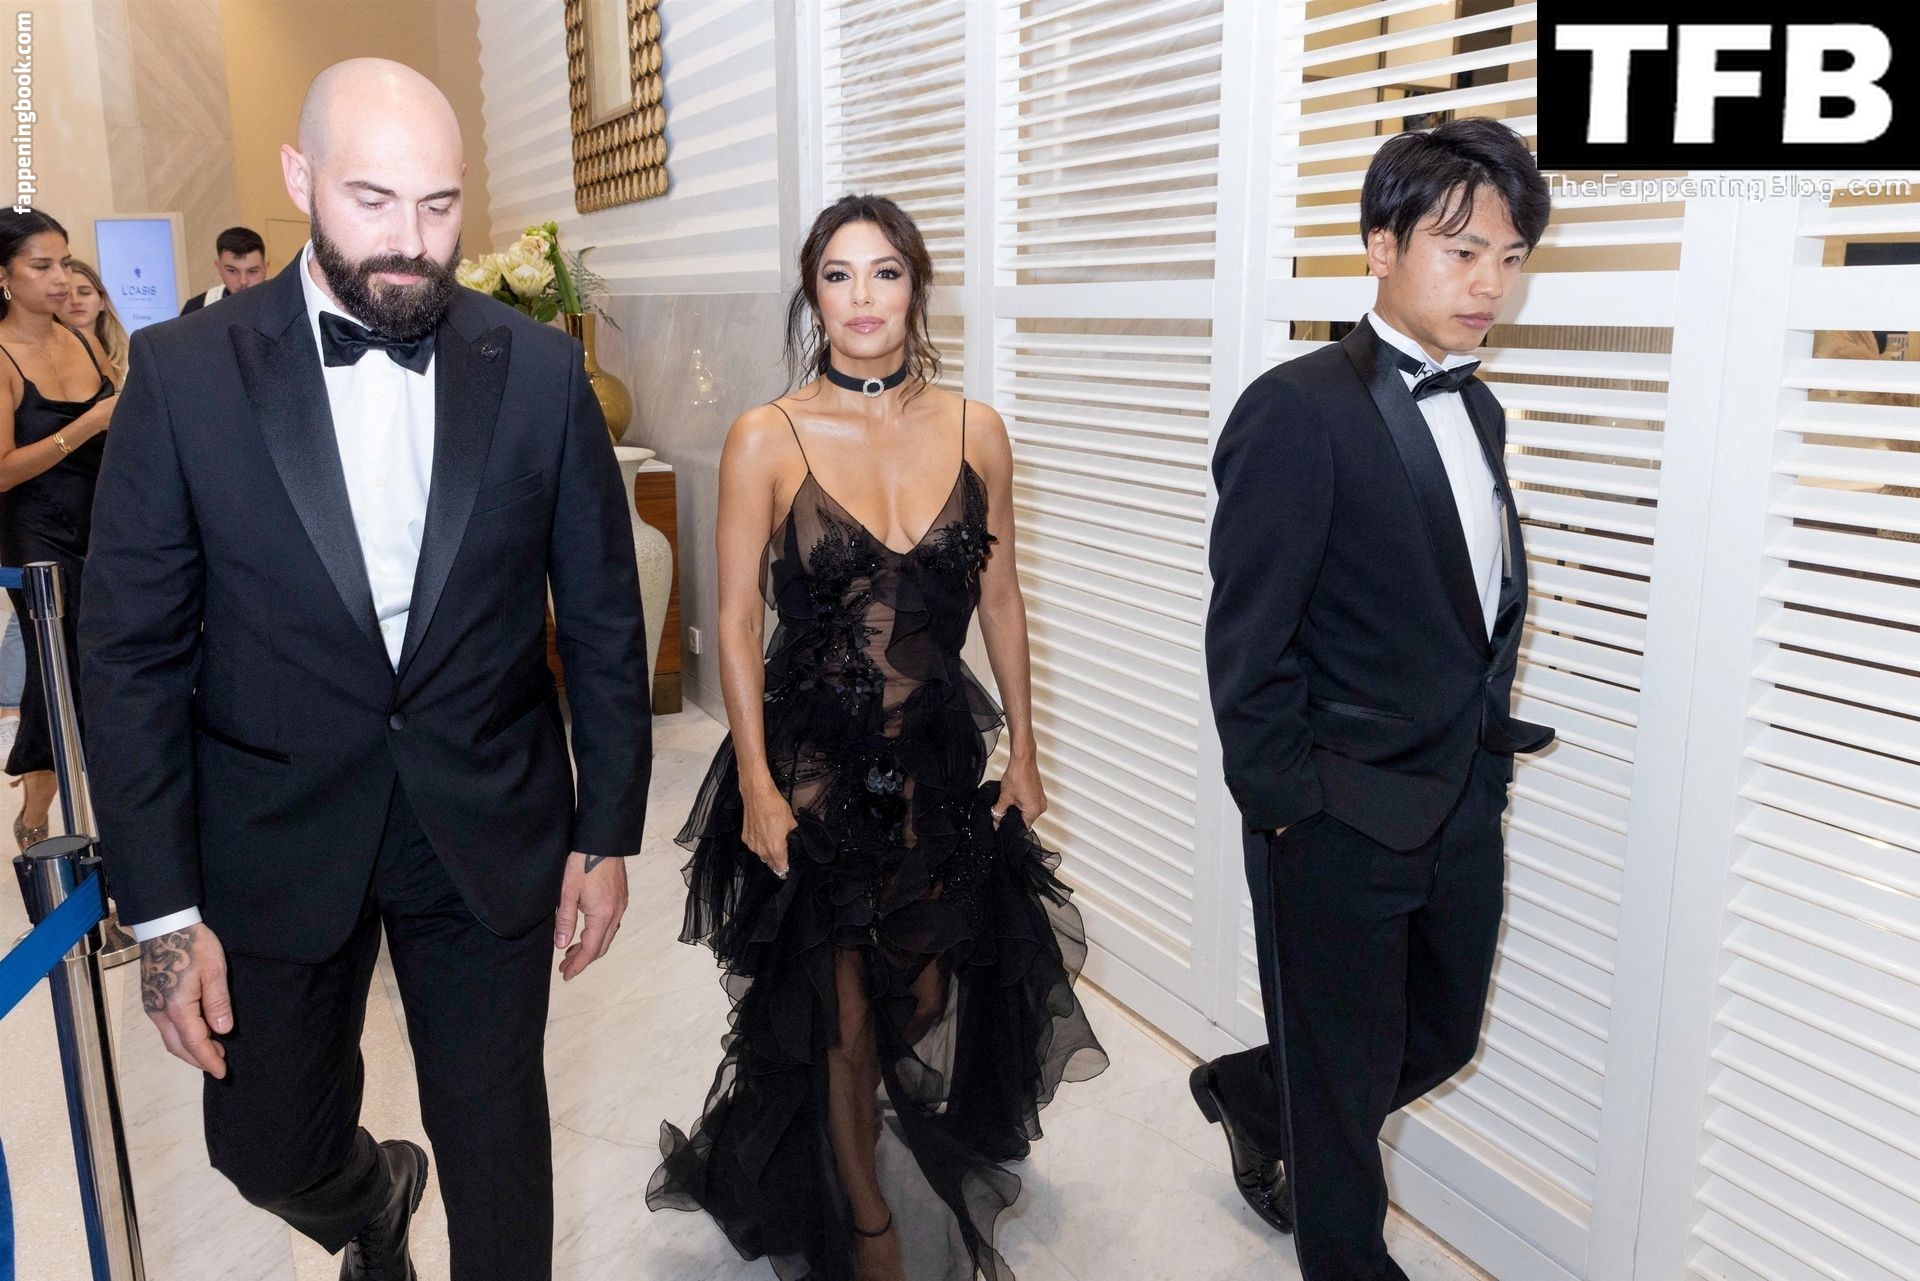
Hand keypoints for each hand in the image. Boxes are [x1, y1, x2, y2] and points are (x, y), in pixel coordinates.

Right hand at [139, 923, 231, 1077]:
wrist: (164, 925)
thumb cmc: (193, 944)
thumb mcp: (214, 970)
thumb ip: (218, 1003)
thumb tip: (223, 1031)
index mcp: (177, 1007)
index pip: (194, 1042)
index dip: (208, 1059)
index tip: (222, 1072)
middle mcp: (159, 1011)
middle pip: (178, 1046)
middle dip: (198, 1059)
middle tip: (219, 1065)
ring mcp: (152, 1006)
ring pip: (170, 1038)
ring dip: (189, 1049)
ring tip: (212, 1051)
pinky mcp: (151, 999)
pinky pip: (166, 1028)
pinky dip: (181, 1037)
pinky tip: (197, 1033)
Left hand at [555, 852, 628, 980]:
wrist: (602, 839)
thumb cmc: (583, 861)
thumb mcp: (567, 892)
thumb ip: (565, 920)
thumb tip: (561, 945)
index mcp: (603, 915)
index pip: (591, 949)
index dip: (578, 965)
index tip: (566, 974)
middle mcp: (616, 912)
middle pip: (602, 946)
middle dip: (583, 959)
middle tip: (565, 966)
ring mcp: (621, 904)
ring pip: (607, 935)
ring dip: (591, 946)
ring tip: (571, 950)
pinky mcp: (620, 897)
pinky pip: (611, 923)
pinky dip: (598, 933)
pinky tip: (587, 930)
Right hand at [741, 784, 797, 877]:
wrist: (758, 795)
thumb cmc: (775, 807)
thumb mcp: (791, 822)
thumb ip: (792, 836)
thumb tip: (792, 839)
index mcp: (775, 849)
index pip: (780, 867)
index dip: (784, 871)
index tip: (786, 874)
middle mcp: (761, 850)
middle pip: (770, 863)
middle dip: (776, 863)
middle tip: (782, 860)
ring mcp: (752, 844)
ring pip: (761, 855)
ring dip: (767, 854)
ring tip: (773, 846)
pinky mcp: (745, 836)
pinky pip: (754, 846)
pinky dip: (759, 844)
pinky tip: (764, 836)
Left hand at [994, 751, 1045, 826]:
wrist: (1023, 760)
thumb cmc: (1018, 775)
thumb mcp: (1004, 797)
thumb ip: (998, 811)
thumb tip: (996, 820)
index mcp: (1033, 810)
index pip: (1021, 827)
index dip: (1010, 824)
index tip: (1003, 821)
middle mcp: (1040, 807)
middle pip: (1025, 820)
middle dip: (1014, 816)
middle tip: (1005, 808)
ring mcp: (1041, 800)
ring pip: (1027, 812)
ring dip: (1018, 809)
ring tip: (1011, 799)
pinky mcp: (1039, 795)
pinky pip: (1030, 804)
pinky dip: (1022, 803)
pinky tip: (1016, 795)